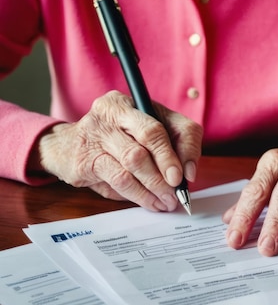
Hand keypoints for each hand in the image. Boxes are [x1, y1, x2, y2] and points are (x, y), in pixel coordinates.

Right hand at [37, 90, 202, 210]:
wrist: (62, 148)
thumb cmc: (112, 143)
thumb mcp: (141, 138)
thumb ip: (168, 147)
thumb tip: (187, 175)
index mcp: (134, 103)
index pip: (170, 122)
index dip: (185, 149)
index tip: (188, 174)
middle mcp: (114, 111)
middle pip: (152, 134)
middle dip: (169, 165)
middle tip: (178, 190)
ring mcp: (97, 132)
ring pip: (135, 159)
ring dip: (155, 185)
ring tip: (165, 201)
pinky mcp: (86, 157)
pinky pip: (119, 178)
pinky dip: (139, 194)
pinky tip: (148, 202)